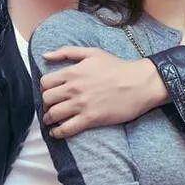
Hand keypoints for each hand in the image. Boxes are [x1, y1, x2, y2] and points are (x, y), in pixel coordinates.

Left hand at [40, 46, 167, 137]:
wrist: (139, 83)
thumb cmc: (117, 67)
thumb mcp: (92, 53)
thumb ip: (67, 52)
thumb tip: (45, 55)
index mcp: (72, 72)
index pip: (45, 83)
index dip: (45, 89)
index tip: (51, 92)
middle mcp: (73, 88)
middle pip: (46, 99)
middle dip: (46, 104)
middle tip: (51, 106)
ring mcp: (81, 104)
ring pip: (53, 115)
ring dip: (49, 119)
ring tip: (52, 120)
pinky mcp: (90, 119)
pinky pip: (66, 129)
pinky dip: (58, 133)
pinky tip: (57, 132)